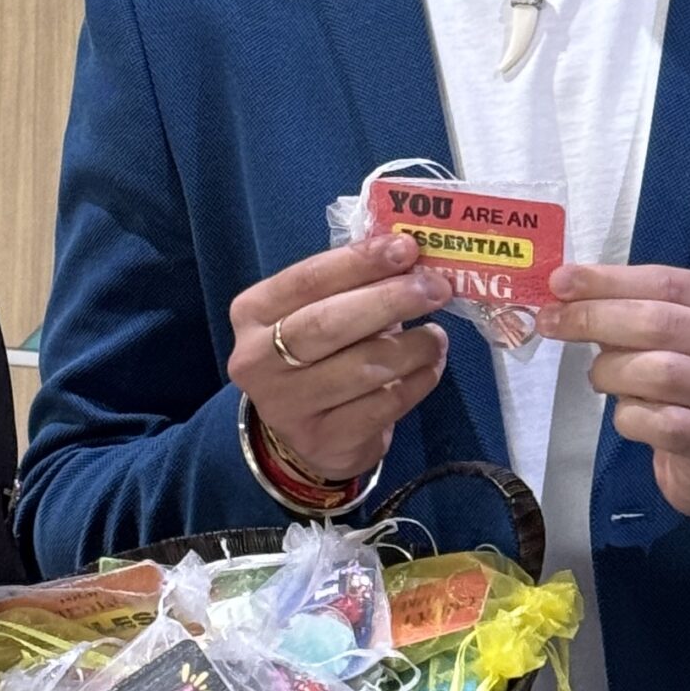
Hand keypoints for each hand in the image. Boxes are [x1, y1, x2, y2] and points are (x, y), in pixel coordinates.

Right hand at [228, 236, 452, 482]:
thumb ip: (353, 285)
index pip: (307, 279)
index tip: (406, 249)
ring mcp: (287, 406)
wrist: (299, 434)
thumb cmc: (316, 355)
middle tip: (435, 288)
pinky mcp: (323, 441)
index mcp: (253, 313)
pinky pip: (382, 406)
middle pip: (329, 323)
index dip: (360, 262)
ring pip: (361, 368)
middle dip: (389, 301)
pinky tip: (431, 368)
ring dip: (412, 347)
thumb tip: (411, 258)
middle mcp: (258, 360)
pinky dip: (417, 382)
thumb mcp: (317, 312)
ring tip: (437, 336)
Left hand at [538, 263, 689, 540]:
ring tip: (599, 378)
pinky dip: (628, 416)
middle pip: (661, 323)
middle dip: (596, 318)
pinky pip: (659, 422)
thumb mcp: (678, 341)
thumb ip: (633, 313)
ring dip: (611, 371)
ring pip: (660, 372)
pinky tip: (627, 415)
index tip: (560, 282)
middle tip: (552, 323)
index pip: (668, 282)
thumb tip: (566, 293)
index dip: (609, 281)